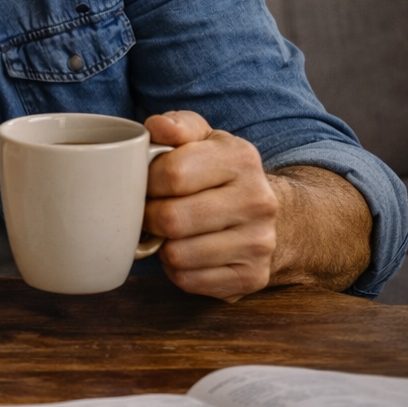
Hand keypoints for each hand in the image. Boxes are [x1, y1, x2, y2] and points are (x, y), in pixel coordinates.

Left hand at [142, 111, 277, 301]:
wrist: (260, 210)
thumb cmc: (215, 170)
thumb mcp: (200, 138)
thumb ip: (177, 126)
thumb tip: (157, 127)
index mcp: (241, 158)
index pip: (171, 173)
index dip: (147, 181)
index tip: (147, 183)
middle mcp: (258, 201)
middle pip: (171, 219)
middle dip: (148, 216)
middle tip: (151, 211)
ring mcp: (259, 243)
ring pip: (177, 254)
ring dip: (162, 245)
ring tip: (170, 231)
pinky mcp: (252, 277)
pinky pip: (188, 281)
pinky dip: (177, 269)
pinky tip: (187, 251)